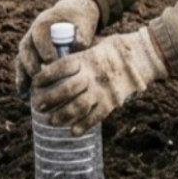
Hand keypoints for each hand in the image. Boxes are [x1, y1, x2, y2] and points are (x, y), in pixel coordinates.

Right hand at [15, 0, 100, 95]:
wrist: (74, 15)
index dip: (44, 49)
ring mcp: (29, 44)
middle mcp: (32, 33)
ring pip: (21, 59)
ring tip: (28, 93)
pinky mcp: (30, 54)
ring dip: (23, 76)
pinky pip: (22, 67)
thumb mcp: (85, 22)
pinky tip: (25, 94)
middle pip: (25, 49)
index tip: (52, 64)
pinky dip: (23, 79)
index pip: (39, 35)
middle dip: (31, 65)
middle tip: (40, 81)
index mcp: (44, 22)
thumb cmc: (80, 19)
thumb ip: (83, 34)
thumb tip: (78, 47)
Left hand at [31, 27, 168, 134]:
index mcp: (86, 59)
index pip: (59, 68)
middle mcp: (92, 75)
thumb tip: (56, 63)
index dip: (44, 77)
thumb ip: (78, 54)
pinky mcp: (112, 101)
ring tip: (51, 121)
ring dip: (61, 116)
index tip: (34, 84)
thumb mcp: (95, 45)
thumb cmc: (114, 49)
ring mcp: (103, 89)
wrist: (143, 55)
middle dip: (48, 99)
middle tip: (38, 106)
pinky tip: (73, 132)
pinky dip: (83, 126)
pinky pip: (95, 117)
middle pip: (65, 89)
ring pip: (78, 106)